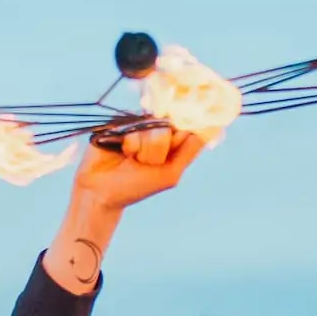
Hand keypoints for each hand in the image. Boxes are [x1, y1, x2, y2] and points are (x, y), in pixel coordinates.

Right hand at [72, 123, 209, 209]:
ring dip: (144, 149)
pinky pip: (133, 127)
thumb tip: (214, 127)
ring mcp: (136, 124)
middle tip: (147, 163)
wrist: (102, 192)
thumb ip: (190, 150)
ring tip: (132, 160)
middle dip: (159, 148)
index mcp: (170, 141)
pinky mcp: (120, 122)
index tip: (178, 141)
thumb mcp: (170, 173)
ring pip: (151, 126)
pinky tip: (122, 153)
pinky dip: (130, 145)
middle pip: (170, 124)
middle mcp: (154, 129)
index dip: (188, 124)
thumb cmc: (136, 187)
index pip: (187, 124)